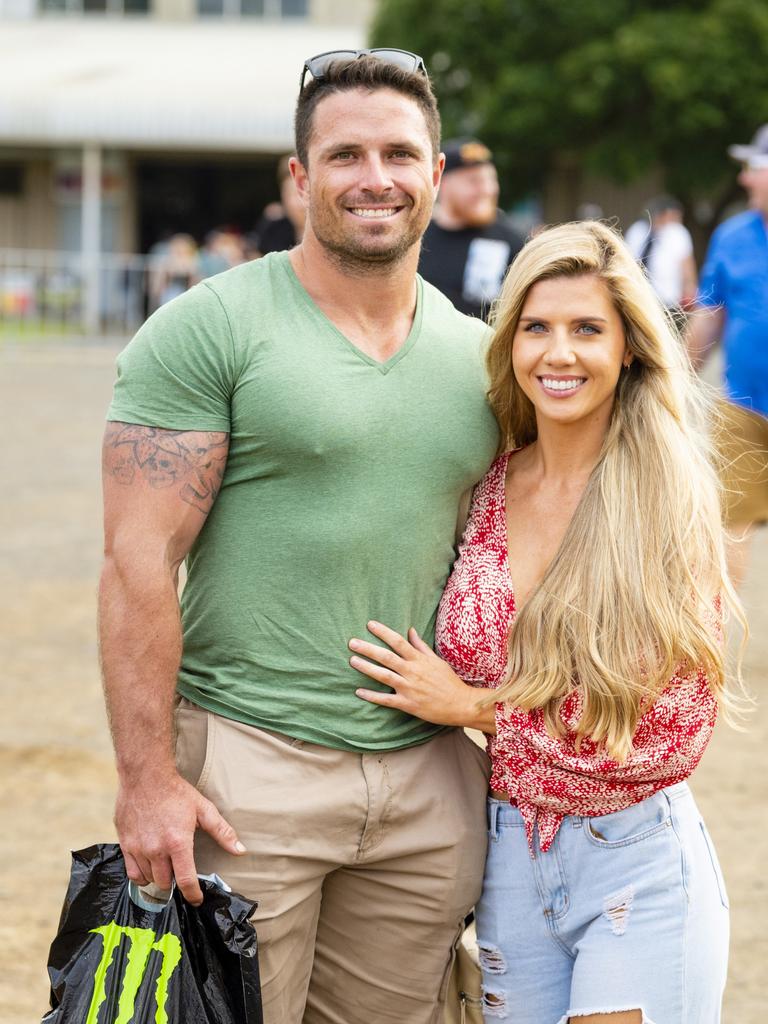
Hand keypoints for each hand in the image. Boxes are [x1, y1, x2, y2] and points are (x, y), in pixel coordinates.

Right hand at [115, 770, 245, 905]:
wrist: (145, 776)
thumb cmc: (176, 792)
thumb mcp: (204, 809)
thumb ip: (222, 832)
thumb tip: (240, 850)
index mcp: (178, 843)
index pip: (186, 881)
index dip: (193, 895)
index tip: (197, 900)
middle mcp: (157, 850)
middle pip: (166, 883)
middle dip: (175, 883)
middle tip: (180, 875)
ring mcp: (139, 848)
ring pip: (149, 879)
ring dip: (159, 878)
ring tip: (166, 868)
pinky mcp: (125, 845)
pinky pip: (132, 873)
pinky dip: (141, 876)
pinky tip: (149, 869)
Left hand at [349, 620, 481, 727]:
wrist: (460, 704)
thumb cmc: (449, 681)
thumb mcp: (436, 660)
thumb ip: (421, 646)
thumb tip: (410, 630)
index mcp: (419, 660)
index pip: (398, 642)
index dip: (383, 632)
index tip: (370, 624)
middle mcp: (413, 672)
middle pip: (387, 657)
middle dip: (368, 649)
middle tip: (352, 642)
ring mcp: (409, 688)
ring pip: (384, 676)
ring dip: (367, 668)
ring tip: (352, 660)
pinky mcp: (408, 704)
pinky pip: (387, 699)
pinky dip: (372, 696)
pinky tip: (359, 691)